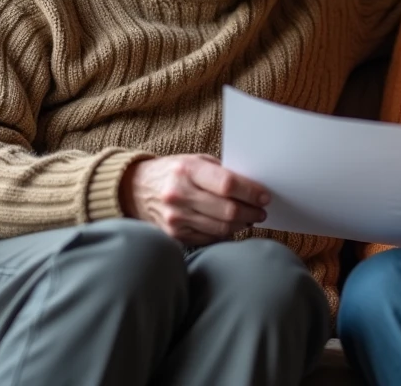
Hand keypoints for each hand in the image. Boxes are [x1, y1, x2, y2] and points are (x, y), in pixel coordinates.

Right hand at [120, 154, 269, 245]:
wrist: (137, 188)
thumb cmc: (174, 172)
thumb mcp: (196, 161)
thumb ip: (222, 173)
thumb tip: (254, 188)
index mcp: (187, 170)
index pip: (227, 184)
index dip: (251, 192)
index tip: (264, 197)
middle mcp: (179, 194)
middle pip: (227, 210)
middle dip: (251, 212)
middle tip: (261, 211)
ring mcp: (175, 217)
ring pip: (221, 228)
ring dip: (241, 225)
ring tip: (250, 218)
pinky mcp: (174, 234)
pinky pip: (209, 238)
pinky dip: (225, 234)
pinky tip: (231, 226)